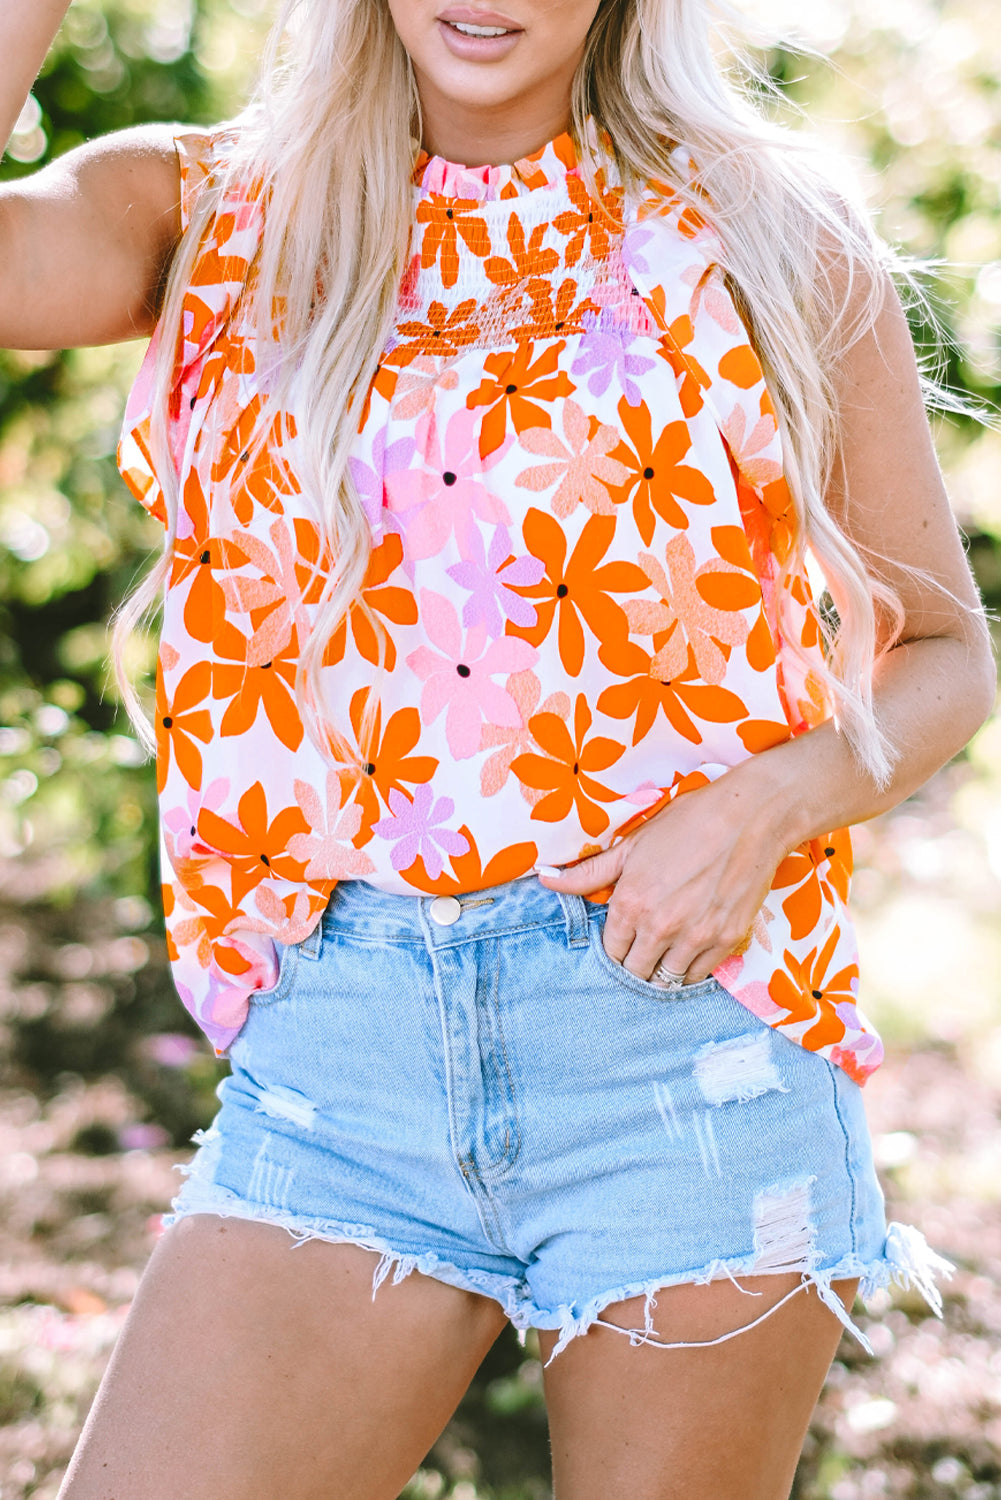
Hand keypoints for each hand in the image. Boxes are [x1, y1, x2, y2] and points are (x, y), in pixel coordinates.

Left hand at [538, 772, 787, 984]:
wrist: (749, 817)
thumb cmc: (688, 823)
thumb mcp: (632, 844)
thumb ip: (588, 872)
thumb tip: (545, 880)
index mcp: (630, 903)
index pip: (610, 951)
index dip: (615, 947)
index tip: (622, 939)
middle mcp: (660, 926)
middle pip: (636, 971)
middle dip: (635, 963)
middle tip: (643, 949)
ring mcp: (695, 937)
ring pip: (667, 980)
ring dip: (662, 970)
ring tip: (665, 953)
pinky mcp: (727, 940)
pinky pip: (699, 976)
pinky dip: (691, 970)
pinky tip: (690, 951)